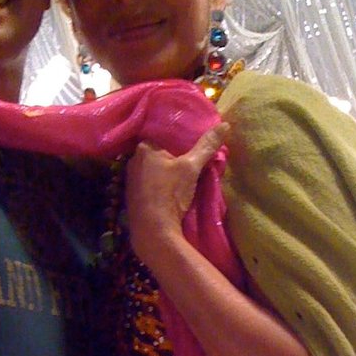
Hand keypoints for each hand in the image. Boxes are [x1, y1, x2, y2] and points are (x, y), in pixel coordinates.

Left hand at [125, 122, 228, 264]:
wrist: (153, 231)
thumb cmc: (171, 194)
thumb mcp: (192, 167)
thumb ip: (206, 145)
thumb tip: (224, 125)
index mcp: (144, 148)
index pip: (162, 134)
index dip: (178, 136)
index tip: (192, 140)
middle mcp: (133, 160)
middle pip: (157, 152)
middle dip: (173, 154)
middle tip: (191, 156)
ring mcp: (130, 179)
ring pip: (152, 168)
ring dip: (165, 170)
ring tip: (182, 173)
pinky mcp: (132, 196)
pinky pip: (148, 182)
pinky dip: (159, 183)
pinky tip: (170, 189)